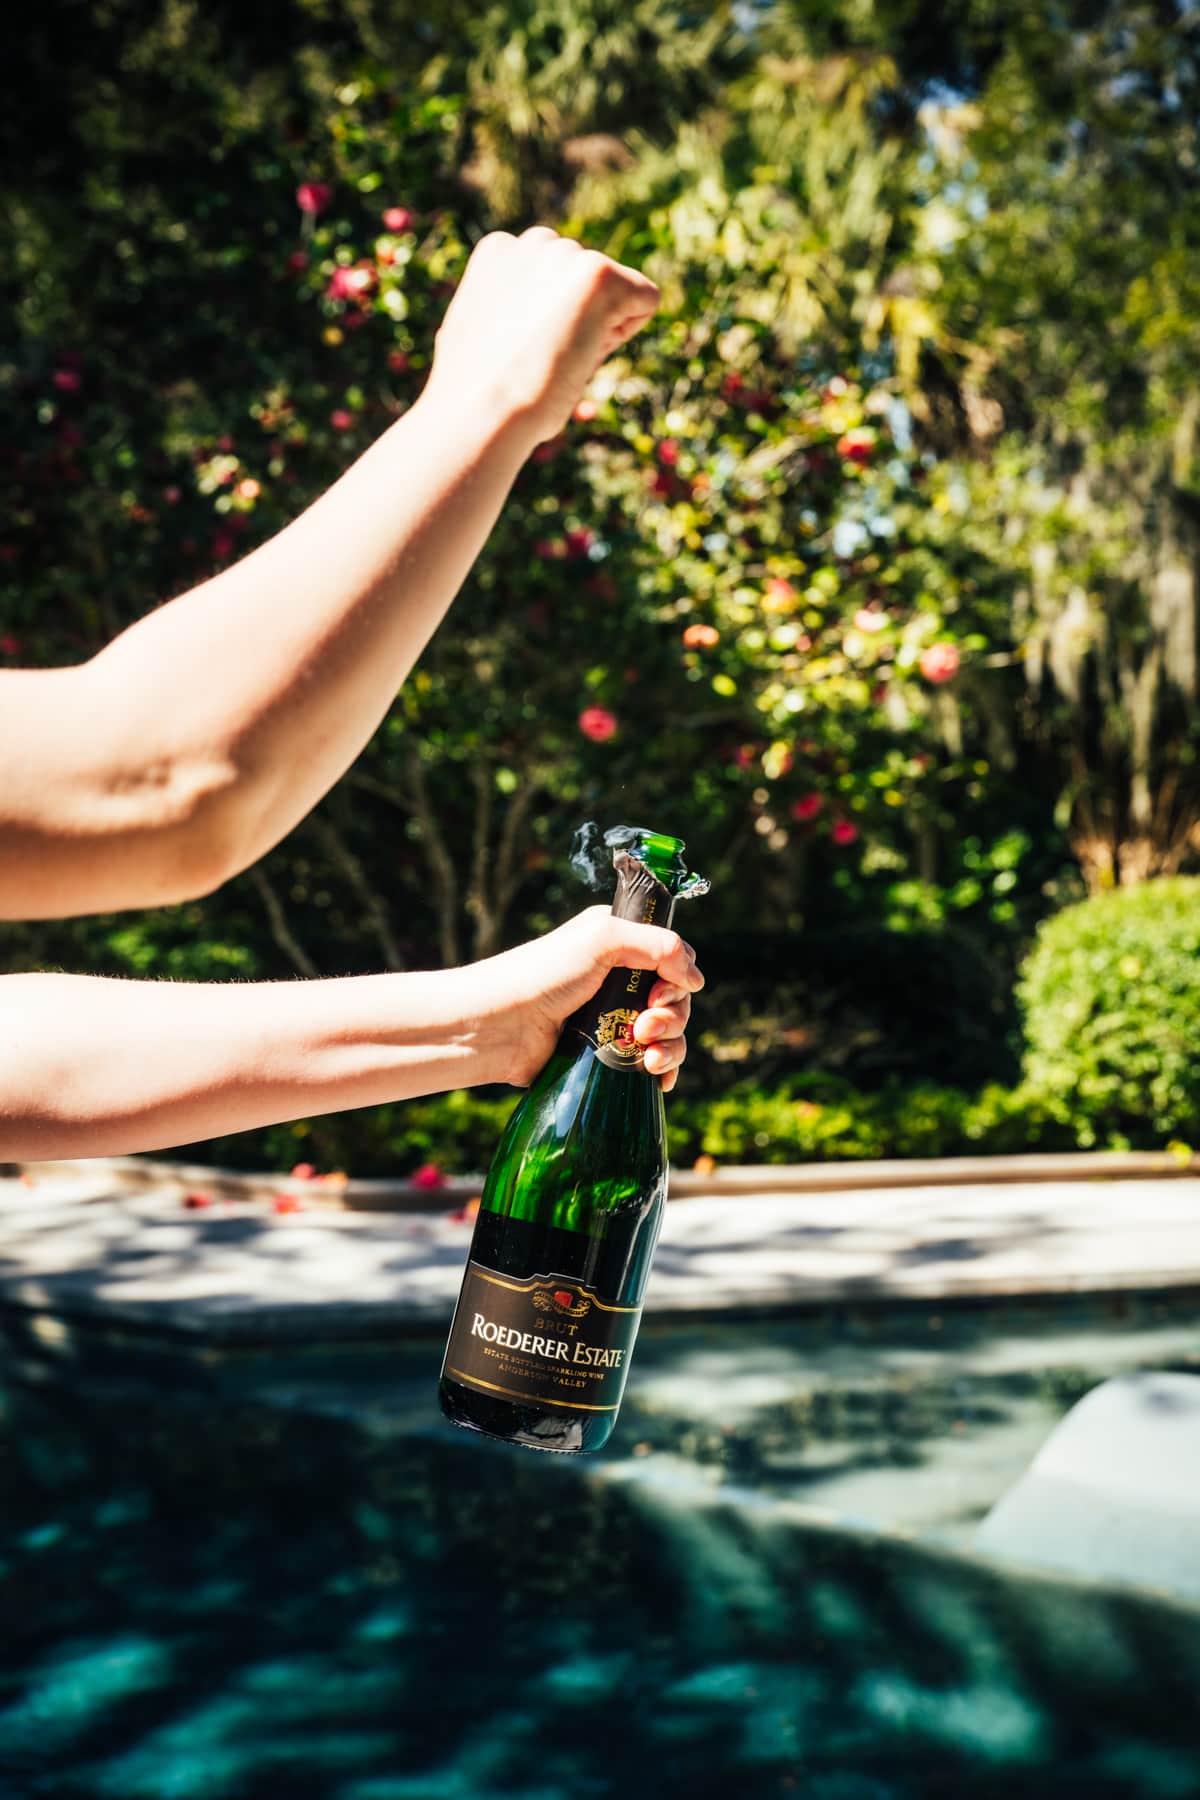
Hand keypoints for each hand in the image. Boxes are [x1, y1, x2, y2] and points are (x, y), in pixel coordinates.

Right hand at [422, 226, 659, 448]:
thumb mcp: (484, 335)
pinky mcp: (600, 273)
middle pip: (584, 282)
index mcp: (499, 252)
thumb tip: (530, 319)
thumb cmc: (479, 394)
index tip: (522, 350)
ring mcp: (568, 254)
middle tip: (542, 360)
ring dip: (598, 329)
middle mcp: (534, 243)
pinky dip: (631, 329)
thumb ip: (509, 310)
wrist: (484, 412)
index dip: (548, 322)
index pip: (552, 279)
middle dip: (577, 319)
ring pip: (614, 291)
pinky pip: (646, 297)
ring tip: (558, 358)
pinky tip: (589, 350)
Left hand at [470, 905, 702, 1091]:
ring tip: (647, 1056)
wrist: (500, 1026)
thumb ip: (660, 946)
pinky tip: (657, 1078)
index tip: (659, 992)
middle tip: (645, 1025)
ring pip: (669, 1034)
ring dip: (670, 1046)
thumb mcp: (604, 938)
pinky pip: (651, 1063)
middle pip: (675, 999)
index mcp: (619, 945)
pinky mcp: (606, 1056)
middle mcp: (619, 980)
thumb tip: (696, 980)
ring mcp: (613, 1020)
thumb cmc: (545, 974)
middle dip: (671, 1016)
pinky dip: (663, 1070)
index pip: (673, 960)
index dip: (678, 979)